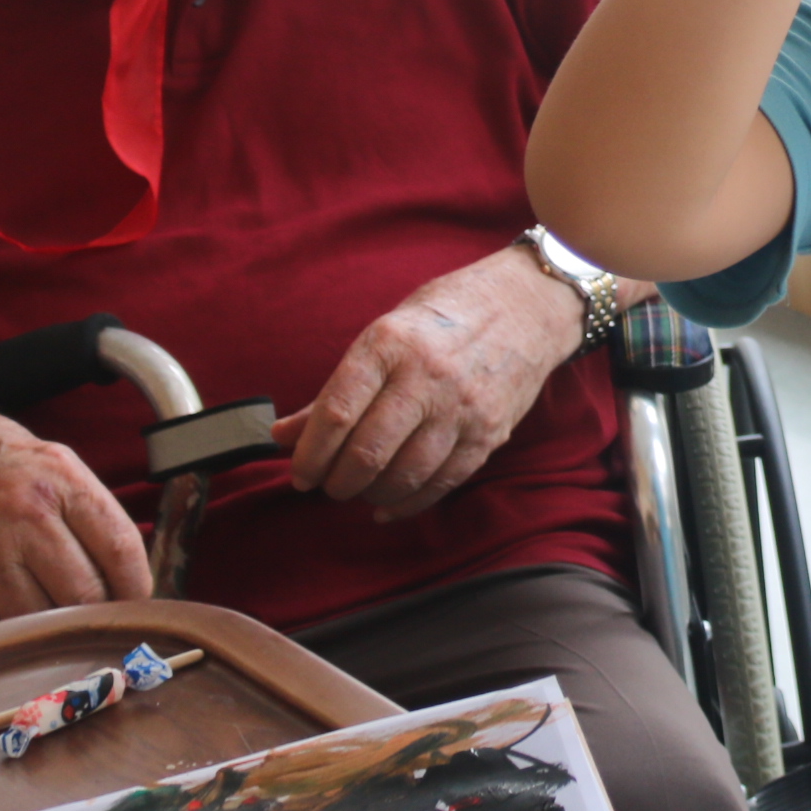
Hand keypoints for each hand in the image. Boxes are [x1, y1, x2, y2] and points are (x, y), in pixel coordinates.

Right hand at [0, 383, 153, 630]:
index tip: (137, 599)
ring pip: (41, 620)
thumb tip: (122, 559)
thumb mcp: (39, 453)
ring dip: (52, 626)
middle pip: (85, 594)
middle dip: (96, 610)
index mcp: (57, 478)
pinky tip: (9, 619)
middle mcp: (23, 517)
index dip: (137, 585)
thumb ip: (80, 502)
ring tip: (51, 614)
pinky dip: (6, 636)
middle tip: (95, 614)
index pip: (121, 547)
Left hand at [274, 247, 586, 519]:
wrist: (528, 305)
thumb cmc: (445, 315)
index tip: (300, 473)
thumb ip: (336, 390)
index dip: (309, 455)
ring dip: (371, 493)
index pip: (336, 413)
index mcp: (390, 343)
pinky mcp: (489, 433)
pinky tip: (388, 505)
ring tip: (359, 490)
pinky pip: (442, 483)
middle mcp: (426, 376)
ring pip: (404, 474)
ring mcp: (462, 407)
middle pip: (367, 452)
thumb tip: (281, 436)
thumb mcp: (385, 333)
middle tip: (327, 486)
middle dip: (337, 482)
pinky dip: (408, 503)